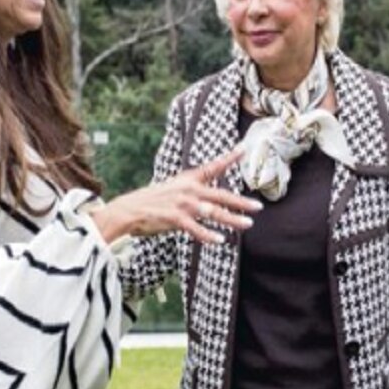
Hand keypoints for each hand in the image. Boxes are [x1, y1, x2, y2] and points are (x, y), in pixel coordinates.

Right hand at [91, 147, 262, 243]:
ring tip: (247, 224)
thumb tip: (212, 199)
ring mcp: (183, 204)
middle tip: (258, 207)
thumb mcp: (175, 188)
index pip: (213, 166)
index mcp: (189, 179)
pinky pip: (196, 229)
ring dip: (231, 219)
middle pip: (221, 195)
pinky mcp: (175, 218)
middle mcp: (188, 189)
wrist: (130, 209)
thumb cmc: (154, 201)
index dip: (229, 158)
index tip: (244, 148)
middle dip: (241, 202)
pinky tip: (220, 240)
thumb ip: (194, 191)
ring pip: (213, 213)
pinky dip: (208, 235)